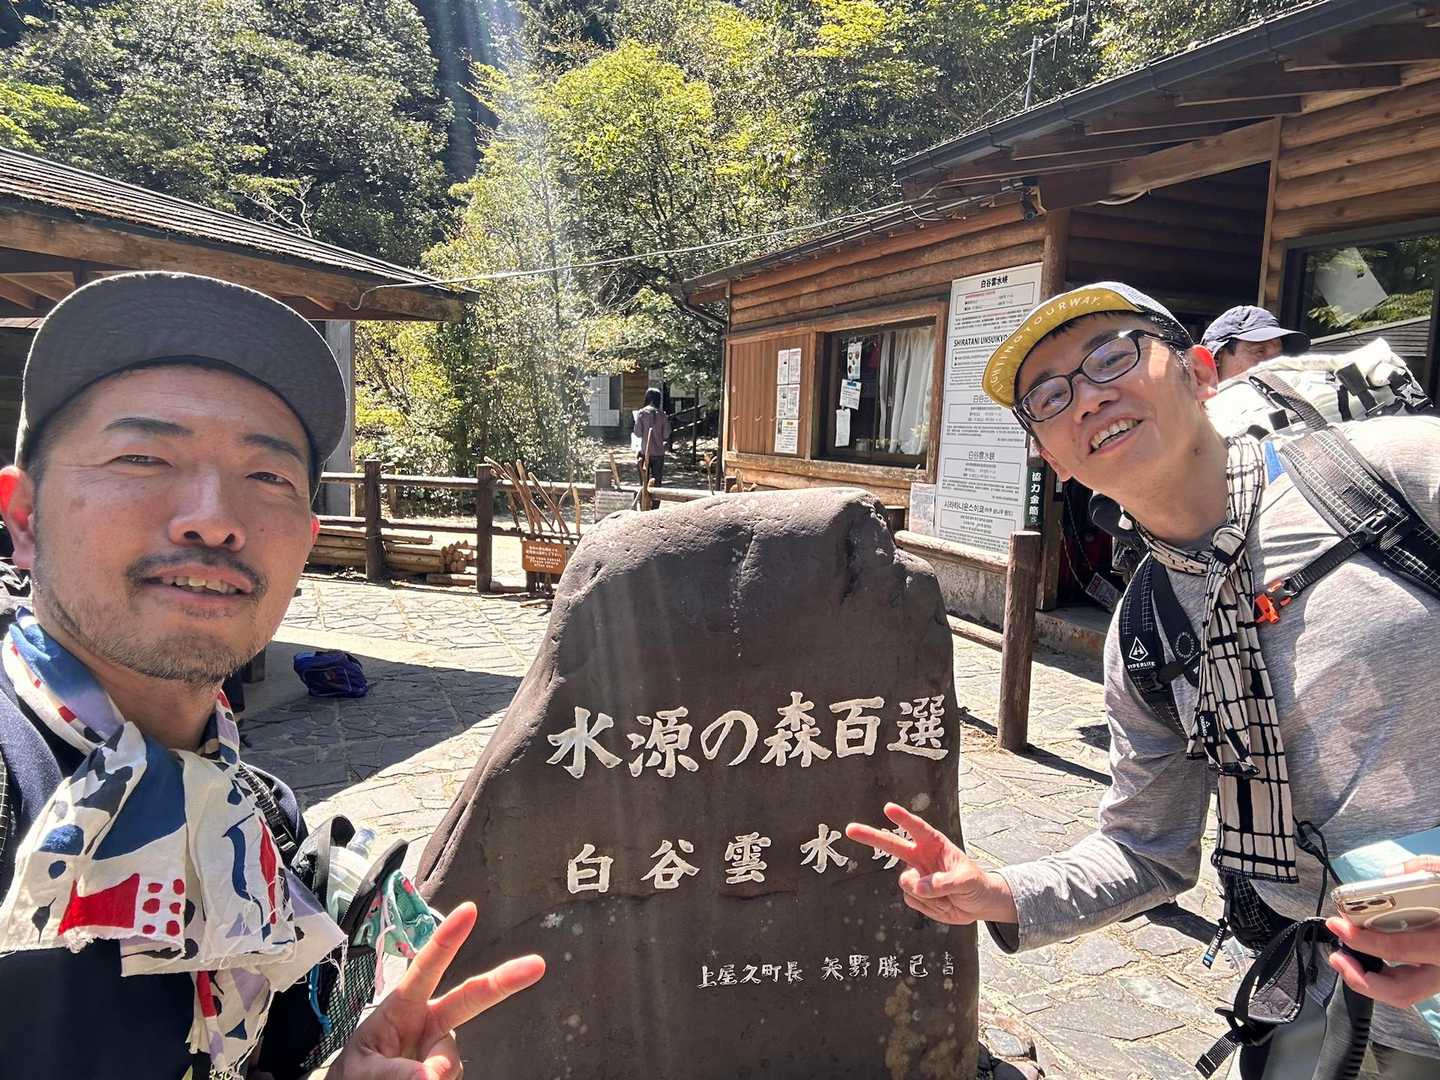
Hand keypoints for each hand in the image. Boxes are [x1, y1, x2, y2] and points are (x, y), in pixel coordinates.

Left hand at [329, 902, 544, 1079]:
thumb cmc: (356, 1073)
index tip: (469, 910)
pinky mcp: (447, 1069)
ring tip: (408, 1079)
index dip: (448, 939)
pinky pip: (451, 1077)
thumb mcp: (361, 1069)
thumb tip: (431, 1077)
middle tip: (536, 965)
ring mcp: (441, 1046)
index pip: (427, 968)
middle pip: (470, 997)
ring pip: (450, 1059)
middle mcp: (429, 1021)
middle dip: (503, 979)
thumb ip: (392, 1072)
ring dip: (433, 1073)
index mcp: (403, 1006)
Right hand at [845, 802, 1016, 925]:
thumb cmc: (976, 884)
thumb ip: (943, 882)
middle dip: (870, 836)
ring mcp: (915, 875)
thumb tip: (918, 886)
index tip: (888, 808)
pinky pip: (911, 899)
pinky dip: (928, 906)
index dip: (903, 818)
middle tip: (849, 829)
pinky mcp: (914, 893)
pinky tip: (941, 903)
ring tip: (948, 895)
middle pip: (890, 844)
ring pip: (906, 882)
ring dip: (926, 893)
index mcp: (934, 844)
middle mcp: (920, 856)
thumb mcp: (967, 881)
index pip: (917, 829)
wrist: (977, 904)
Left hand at [1327, 857, 1439, 1008]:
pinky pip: (1409, 985)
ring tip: (1345, 959)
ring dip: (1369, 982)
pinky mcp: (1437, 977)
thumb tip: (1391, 873)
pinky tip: (1368, 958)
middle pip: (1401, 992)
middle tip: (1337, 955)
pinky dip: (1384, 976)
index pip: (1399, 949)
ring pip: (1405, 994)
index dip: (1363, 940)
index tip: (1338, 924)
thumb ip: (1427, 868)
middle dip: (1361, 979)